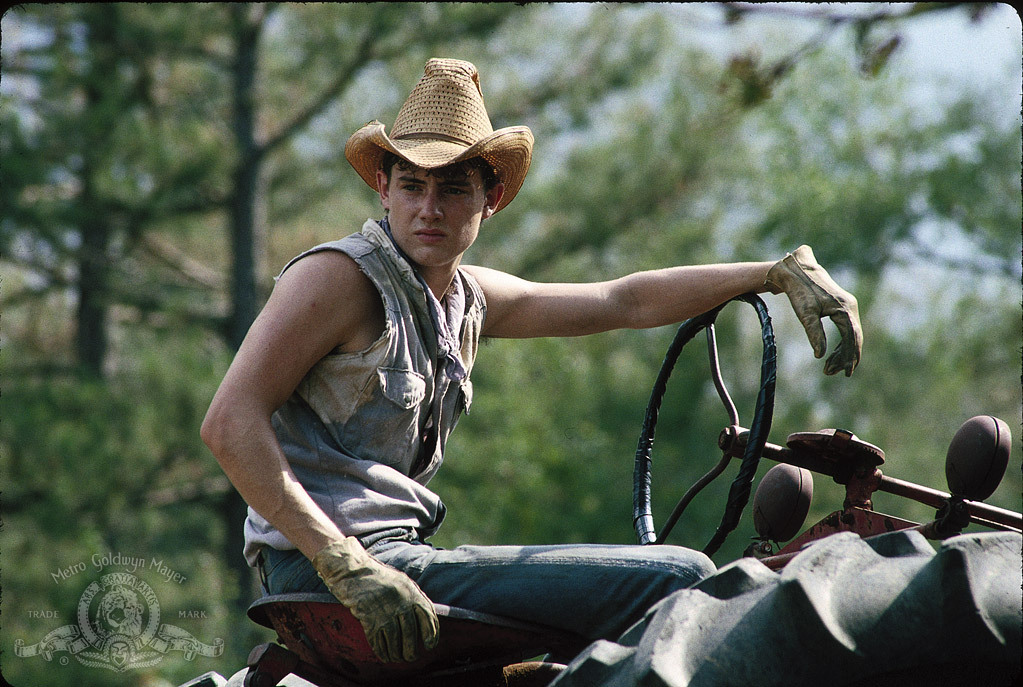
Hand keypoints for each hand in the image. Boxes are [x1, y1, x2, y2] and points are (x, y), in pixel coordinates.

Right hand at [311, 537, 439, 661]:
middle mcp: (400, 600)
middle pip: (411, 631)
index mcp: (410, 589)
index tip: (431, 645)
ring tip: (398, 659)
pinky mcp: (367, 616)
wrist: (351, 569)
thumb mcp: (400, 581)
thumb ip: (412, 597)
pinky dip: (382, 651)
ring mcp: (384, 609)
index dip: (431, 632)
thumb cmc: (376, 576)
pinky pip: (378, 640)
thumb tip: (423, 618)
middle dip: (412, 648)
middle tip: (411, 657)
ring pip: (395, 639)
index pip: (427, 615)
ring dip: (397, 653)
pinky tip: (384, 656)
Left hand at [764, 245, 861, 375]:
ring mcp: (847, 306)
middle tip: (831, 373)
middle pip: (854, 338)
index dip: (849, 356)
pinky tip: (831, 354)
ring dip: (841, 352)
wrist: (796, 270)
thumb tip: (820, 355)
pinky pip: (846, 328)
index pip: (852, 338)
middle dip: (844, 358)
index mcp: (844, 309)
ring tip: (828, 368)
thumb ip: (814, 333)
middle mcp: (850, 307)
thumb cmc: (799, 291)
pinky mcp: (841, 306)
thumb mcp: (805, 313)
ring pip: (851, 334)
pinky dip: (840, 342)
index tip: (846, 372)